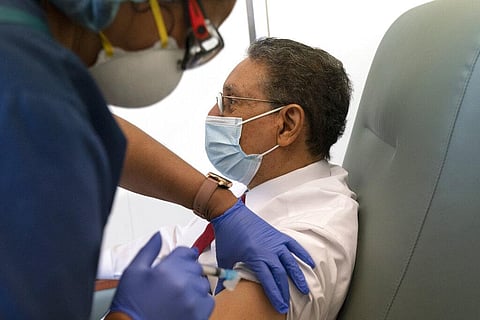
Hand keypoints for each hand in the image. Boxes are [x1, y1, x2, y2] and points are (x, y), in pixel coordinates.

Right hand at [109, 232, 213, 319]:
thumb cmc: (131, 305)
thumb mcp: (133, 272)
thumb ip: (148, 251)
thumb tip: (158, 236)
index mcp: (168, 270)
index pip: (186, 252)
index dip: (183, 255)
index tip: (182, 259)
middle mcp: (183, 284)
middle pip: (196, 267)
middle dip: (187, 270)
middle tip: (174, 280)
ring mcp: (193, 300)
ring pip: (203, 283)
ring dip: (194, 285)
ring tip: (178, 293)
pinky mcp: (198, 315)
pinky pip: (208, 301)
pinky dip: (200, 301)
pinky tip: (186, 303)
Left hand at [211, 199, 314, 313]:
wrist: (230, 214)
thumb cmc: (227, 237)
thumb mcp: (225, 259)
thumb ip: (227, 278)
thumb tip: (222, 295)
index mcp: (254, 257)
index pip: (268, 281)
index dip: (275, 295)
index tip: (280, 307)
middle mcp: (268, 250)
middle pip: (281, 274)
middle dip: (286, 290)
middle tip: (289, 304)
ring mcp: (275, 242)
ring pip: (290, 262)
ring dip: (298, 276)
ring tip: (305, 289)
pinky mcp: (278, 235)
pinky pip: (294, 246)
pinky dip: (303, 255)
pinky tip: (311, 264)